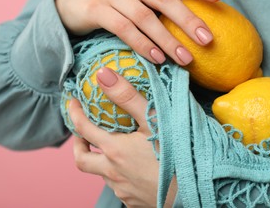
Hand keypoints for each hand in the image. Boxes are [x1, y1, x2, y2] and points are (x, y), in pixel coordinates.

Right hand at [56, 0, 222, 65]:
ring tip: (185, 59)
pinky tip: (157, 59)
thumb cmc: (114, 2)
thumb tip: (197, 17)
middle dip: (188, 20)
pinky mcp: (95, 9)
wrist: (70, 4)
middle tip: (207, 40)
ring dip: (167, 40)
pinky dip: (143, 44)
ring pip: (145, 16)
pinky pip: (123, 28)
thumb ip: (161, 0)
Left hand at [69, 67, 176, 206]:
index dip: (74, 113)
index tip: (72, 103)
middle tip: (82, 134)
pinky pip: (120, 187)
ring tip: (116, 149)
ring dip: (103, 160)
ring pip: (103, 174)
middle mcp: (113, 173)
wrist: (197, 190)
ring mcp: (123, 190)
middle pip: (81, 160)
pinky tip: (136, 169)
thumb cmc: (178, 153)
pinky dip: (120, 175)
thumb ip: (128, 97)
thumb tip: (103, 75)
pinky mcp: (133, 202)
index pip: (83, 129)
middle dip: (78, 144)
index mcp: (115, 150)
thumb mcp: (154, 120)